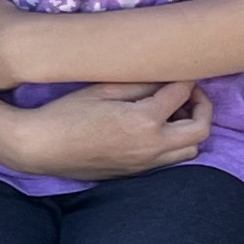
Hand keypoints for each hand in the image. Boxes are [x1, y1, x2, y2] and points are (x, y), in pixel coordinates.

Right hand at [2, 81, 214, 181]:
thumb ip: (142, 84)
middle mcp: (152, 147)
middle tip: (188, 92)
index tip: (181, 70)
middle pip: (201, 129)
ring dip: (189, 129)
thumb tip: (167, 78)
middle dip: (202, 106)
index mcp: (145, 121)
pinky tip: (155, 130)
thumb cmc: (67, 113)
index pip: (183, 94)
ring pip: (190, 150)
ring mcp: (145, 164)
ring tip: (172, 113)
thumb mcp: (104, 89)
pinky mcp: (136, 174)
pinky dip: (173, 144)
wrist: (41, 147)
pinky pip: (169, 161)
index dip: (187, 77)